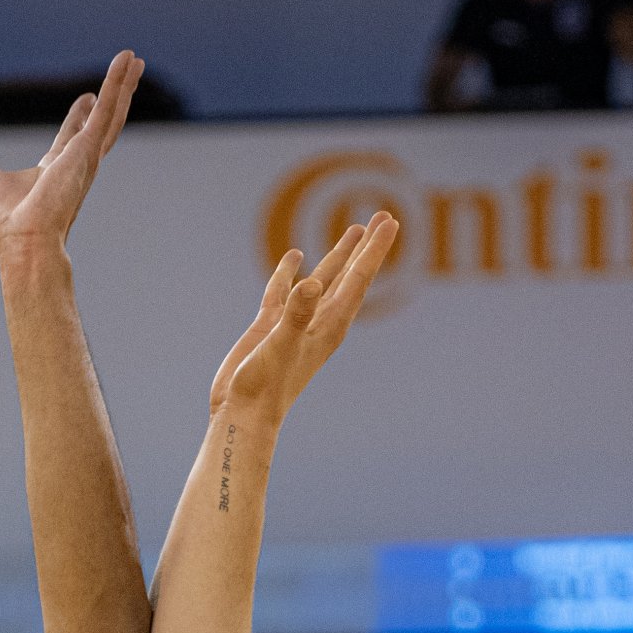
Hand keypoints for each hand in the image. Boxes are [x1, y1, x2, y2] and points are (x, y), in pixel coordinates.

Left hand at [0, 51, 142, 258]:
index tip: (87, 99)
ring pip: (112, 115)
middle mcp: (76, 164)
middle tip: (126, 75)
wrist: (22, 242)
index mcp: (55, 171)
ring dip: (123, 86)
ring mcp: (86, 157)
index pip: (71, 137)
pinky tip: (126, 62)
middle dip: (114, 99)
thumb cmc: (7, 225)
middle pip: (101, 124)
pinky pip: (107, 111)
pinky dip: (117, 84)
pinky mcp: (88, 150)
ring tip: (135, 60)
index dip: (79, 117)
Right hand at [209, 214, 398, 426]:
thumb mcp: (281, 346)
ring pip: (324, 280)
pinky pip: (284, 291)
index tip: (390, 221)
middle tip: (384, 217)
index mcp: (329, 325)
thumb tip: (311, 282)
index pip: (358, 278)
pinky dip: (290, 272)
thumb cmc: (265, 387)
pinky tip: (295, 257)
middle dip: (366, 248)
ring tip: (354, 231)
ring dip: (339, 256)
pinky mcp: (271, 327)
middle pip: (350, 275)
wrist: (243, 415)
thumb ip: (296, 314)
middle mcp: (318, 321)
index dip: (374, 249)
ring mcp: (295, 323)